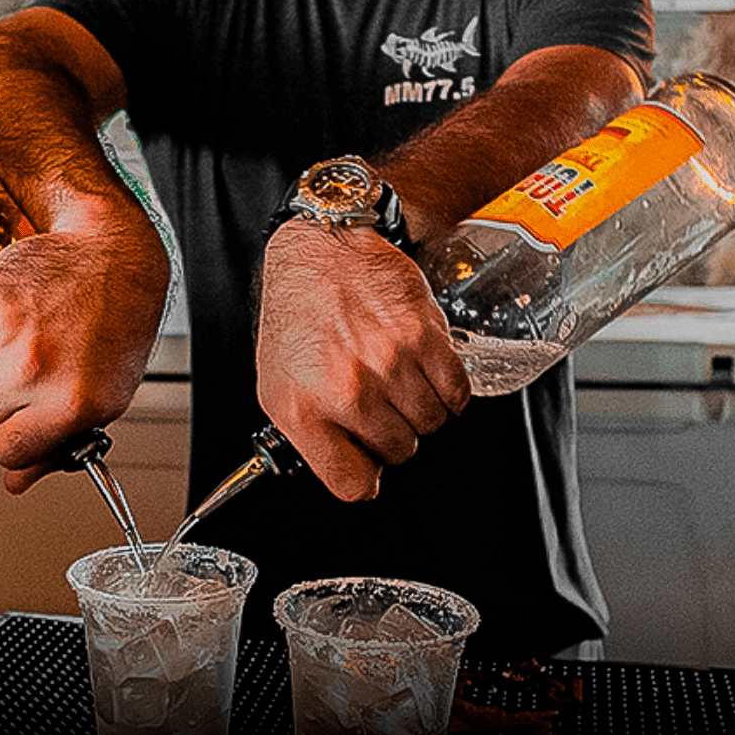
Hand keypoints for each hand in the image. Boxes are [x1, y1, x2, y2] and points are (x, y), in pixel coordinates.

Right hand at [0, 227, 167, 493]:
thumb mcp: (104, 400)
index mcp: (70, 403)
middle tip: (27, 380)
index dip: (13, 441)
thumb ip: (55, 448)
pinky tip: (6, 326)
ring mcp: (6, 332)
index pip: (6, 451)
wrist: (112, 258)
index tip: (23, 427)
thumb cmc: (116, 328)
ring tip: (20, 348)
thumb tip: (15, 482)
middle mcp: (34, 370)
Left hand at [255, 218, 471, 500]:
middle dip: (394, 433)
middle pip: (399, 452)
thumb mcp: (278, 384)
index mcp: (303, 410)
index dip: (365, 475)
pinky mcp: (423, 337)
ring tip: (399, 380)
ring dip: (421, 409)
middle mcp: (347, 390)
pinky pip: (456, 394)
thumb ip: (313, 438)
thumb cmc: (298, 315)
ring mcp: (388, 364)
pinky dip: (448, 390)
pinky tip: (425, 370)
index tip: (367, 463)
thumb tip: (361, 480)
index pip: (351, 484)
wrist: (322, 250)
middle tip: (380, 402)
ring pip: (431, 423)